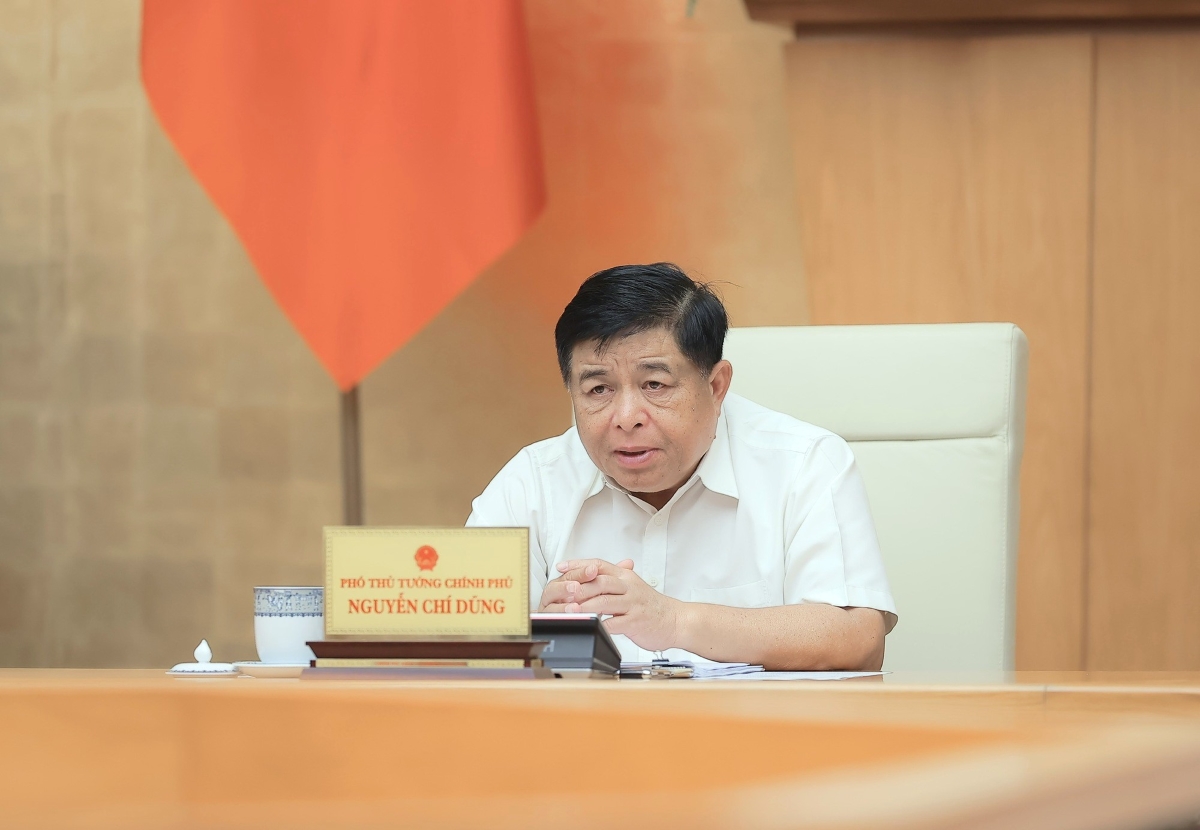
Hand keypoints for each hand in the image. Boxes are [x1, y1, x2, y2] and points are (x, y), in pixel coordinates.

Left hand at [553, 558, 683, 652]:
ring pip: (605, 601)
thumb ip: (613, 578)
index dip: (578, 565)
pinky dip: (600, 624)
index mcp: (625, 576)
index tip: (561, 568)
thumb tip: (590, 571)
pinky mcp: (636, 621)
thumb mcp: (633, 585)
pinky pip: (615, 623)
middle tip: (561, 592)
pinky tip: (589, 626)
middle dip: (579, 587)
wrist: (675, 620)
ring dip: (585, 606)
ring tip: (570, 610)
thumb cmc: (651, 605)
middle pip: (600, 581)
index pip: (599, 565)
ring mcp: (633, 604)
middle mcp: (629, 587)